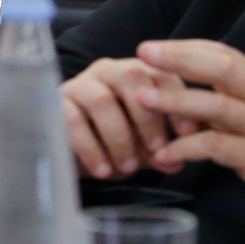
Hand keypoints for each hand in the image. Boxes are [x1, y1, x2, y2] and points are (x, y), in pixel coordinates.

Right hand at [60, 55, 199, 180]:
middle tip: (156, 151)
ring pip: (102, 101)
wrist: (68, 152)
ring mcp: (80, 85)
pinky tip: (103, 171)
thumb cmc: (111, 143)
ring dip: (119, 137)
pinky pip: (73, 121)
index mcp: (135, 75)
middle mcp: (108, 71)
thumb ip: (160, 151)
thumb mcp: (141, 148)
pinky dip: (92, 149)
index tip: (188, 135)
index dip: (177, 102)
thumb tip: (177, 160)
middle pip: (131, 77)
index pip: (161, 74)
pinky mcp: (56, 104)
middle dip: (147, 118)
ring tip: (128, 168)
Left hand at [133, 39, 244, 223]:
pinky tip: (164, 155)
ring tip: (143, 99)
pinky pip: (217, 148)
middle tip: (144, 54)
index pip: (223, 53)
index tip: (152, 46)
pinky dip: (187, 149)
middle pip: (222, 68)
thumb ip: (225, 97)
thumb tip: (179, 85)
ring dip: (177, 101)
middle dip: (180, 59)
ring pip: (217, 106)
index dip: (186, 47)